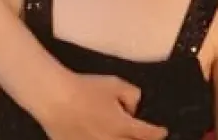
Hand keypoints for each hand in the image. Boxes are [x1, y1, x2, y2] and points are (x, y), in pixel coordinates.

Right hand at [34, 74, 166, 139]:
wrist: (54, 98)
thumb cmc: (85, 88)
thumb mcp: (115, 83)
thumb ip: (132, 95)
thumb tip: (132, 109)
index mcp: (123, 126)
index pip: (147, 134)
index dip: (158, 133)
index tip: (162, 132)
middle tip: (142, 137)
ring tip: (121, 136)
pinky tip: (99, 136)